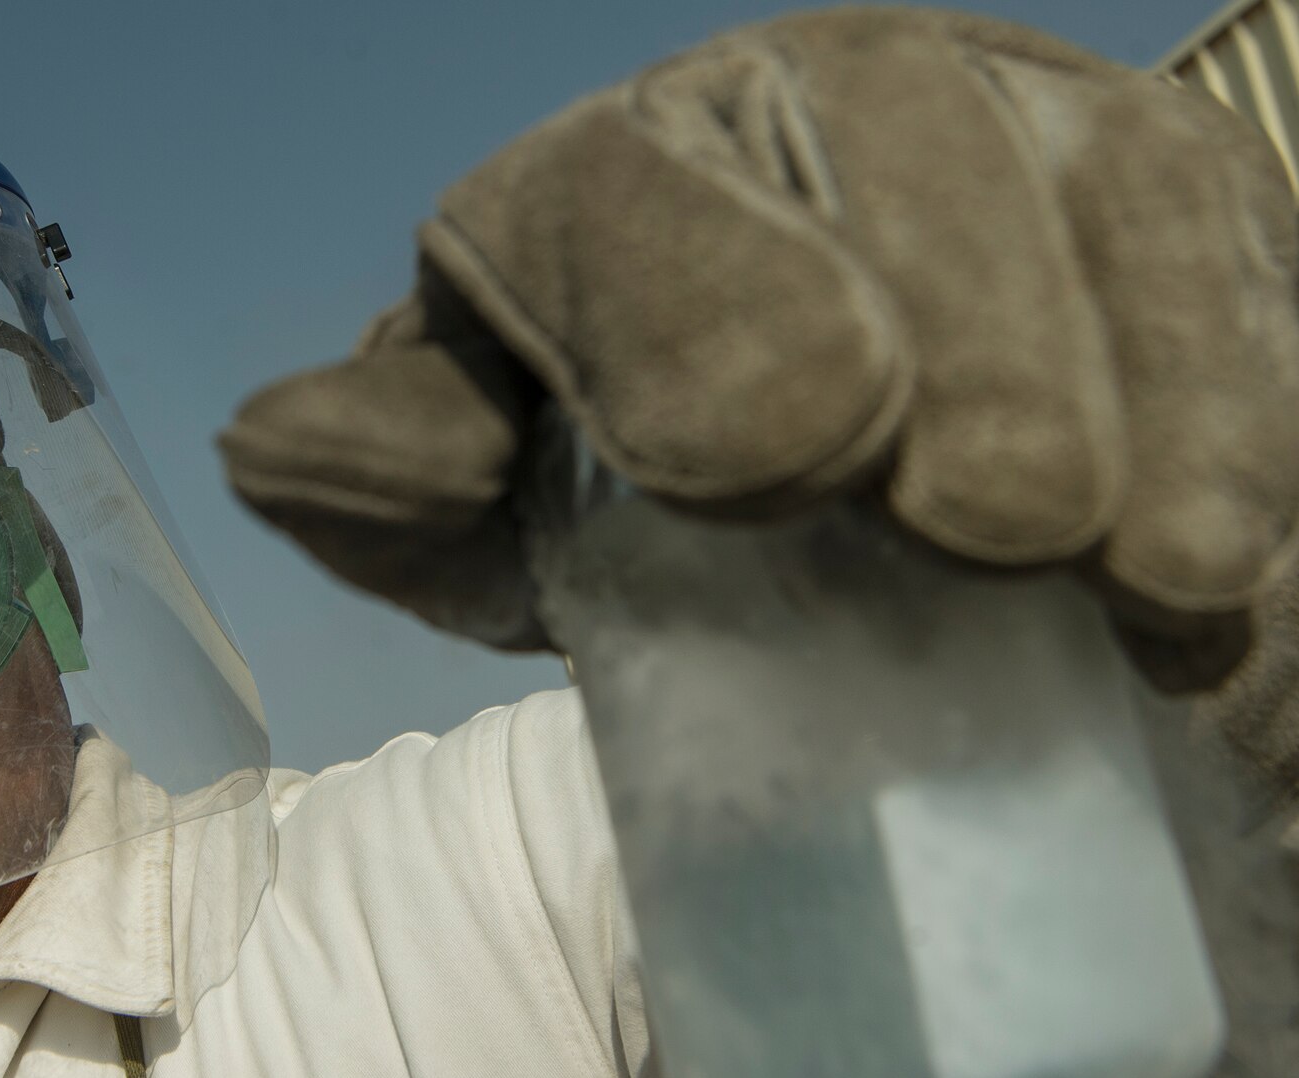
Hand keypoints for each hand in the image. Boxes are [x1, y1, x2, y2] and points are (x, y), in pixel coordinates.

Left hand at [219, 7, 1298, 668]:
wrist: (815, 472)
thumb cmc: (628, 484)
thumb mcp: (492, 500)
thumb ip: (397, 473)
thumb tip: (265, 445)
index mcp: (610, 178)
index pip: (630, 198)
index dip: (710, 304)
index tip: (788, 459)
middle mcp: (817, 103)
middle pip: (908, 143)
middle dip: (966, 347)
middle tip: (989, 529)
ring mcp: (1018, 131)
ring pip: (1118, 192)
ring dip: (1161, 390)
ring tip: (1152, 577)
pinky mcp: (1180, 200)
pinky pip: (1258, 273)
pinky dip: (1265, 428)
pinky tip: (1234, 587)